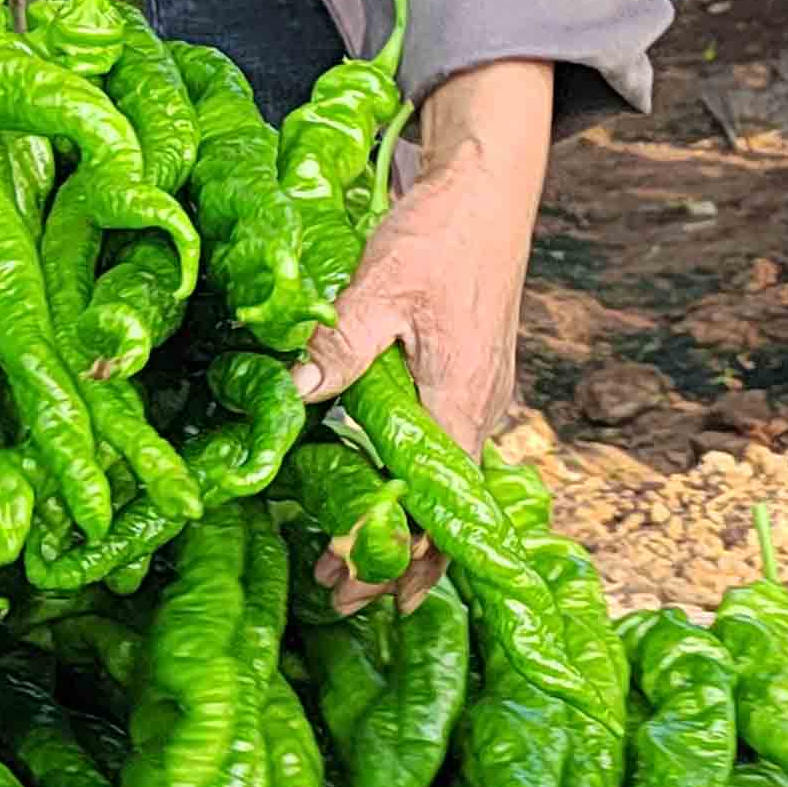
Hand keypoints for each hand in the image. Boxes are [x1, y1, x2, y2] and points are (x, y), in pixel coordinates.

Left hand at [299, 56, 552, 607]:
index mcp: (460, 401)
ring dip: (401, 529)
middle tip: (338, 598)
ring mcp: (480, 398)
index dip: (390, 555)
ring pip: (445, 488)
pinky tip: (381, 495)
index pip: (430, 508)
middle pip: (443, 514)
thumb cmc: (442, 233)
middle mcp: (479, 412)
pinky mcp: (471, 381)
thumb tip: (294, 394)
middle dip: (393, 563)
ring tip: (350, 564)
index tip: (348, 587)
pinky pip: (448, 456)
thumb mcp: (383, 285)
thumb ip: (341, 344)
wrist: (492, 188)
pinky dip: (415, 490)